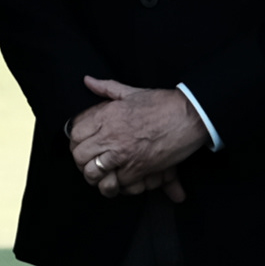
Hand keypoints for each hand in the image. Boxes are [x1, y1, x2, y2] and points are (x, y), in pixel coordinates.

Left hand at [70, 77, 204, 200]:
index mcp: (106, 116)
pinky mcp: (138, 169)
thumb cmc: (162, 103)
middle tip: (89, 163)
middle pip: (79, 156)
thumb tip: (88, 80)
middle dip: (81, 162)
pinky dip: (115, 184)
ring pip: (93, 173)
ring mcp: (123, 154)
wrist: (189, 116)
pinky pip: (116, 183)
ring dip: (95, 176)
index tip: (81, 145)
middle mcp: (111, 135)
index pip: (75, 134)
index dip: (75, 142)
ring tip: (100, 174)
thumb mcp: (131, 92)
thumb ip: (106, 88)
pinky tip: (118, 180)